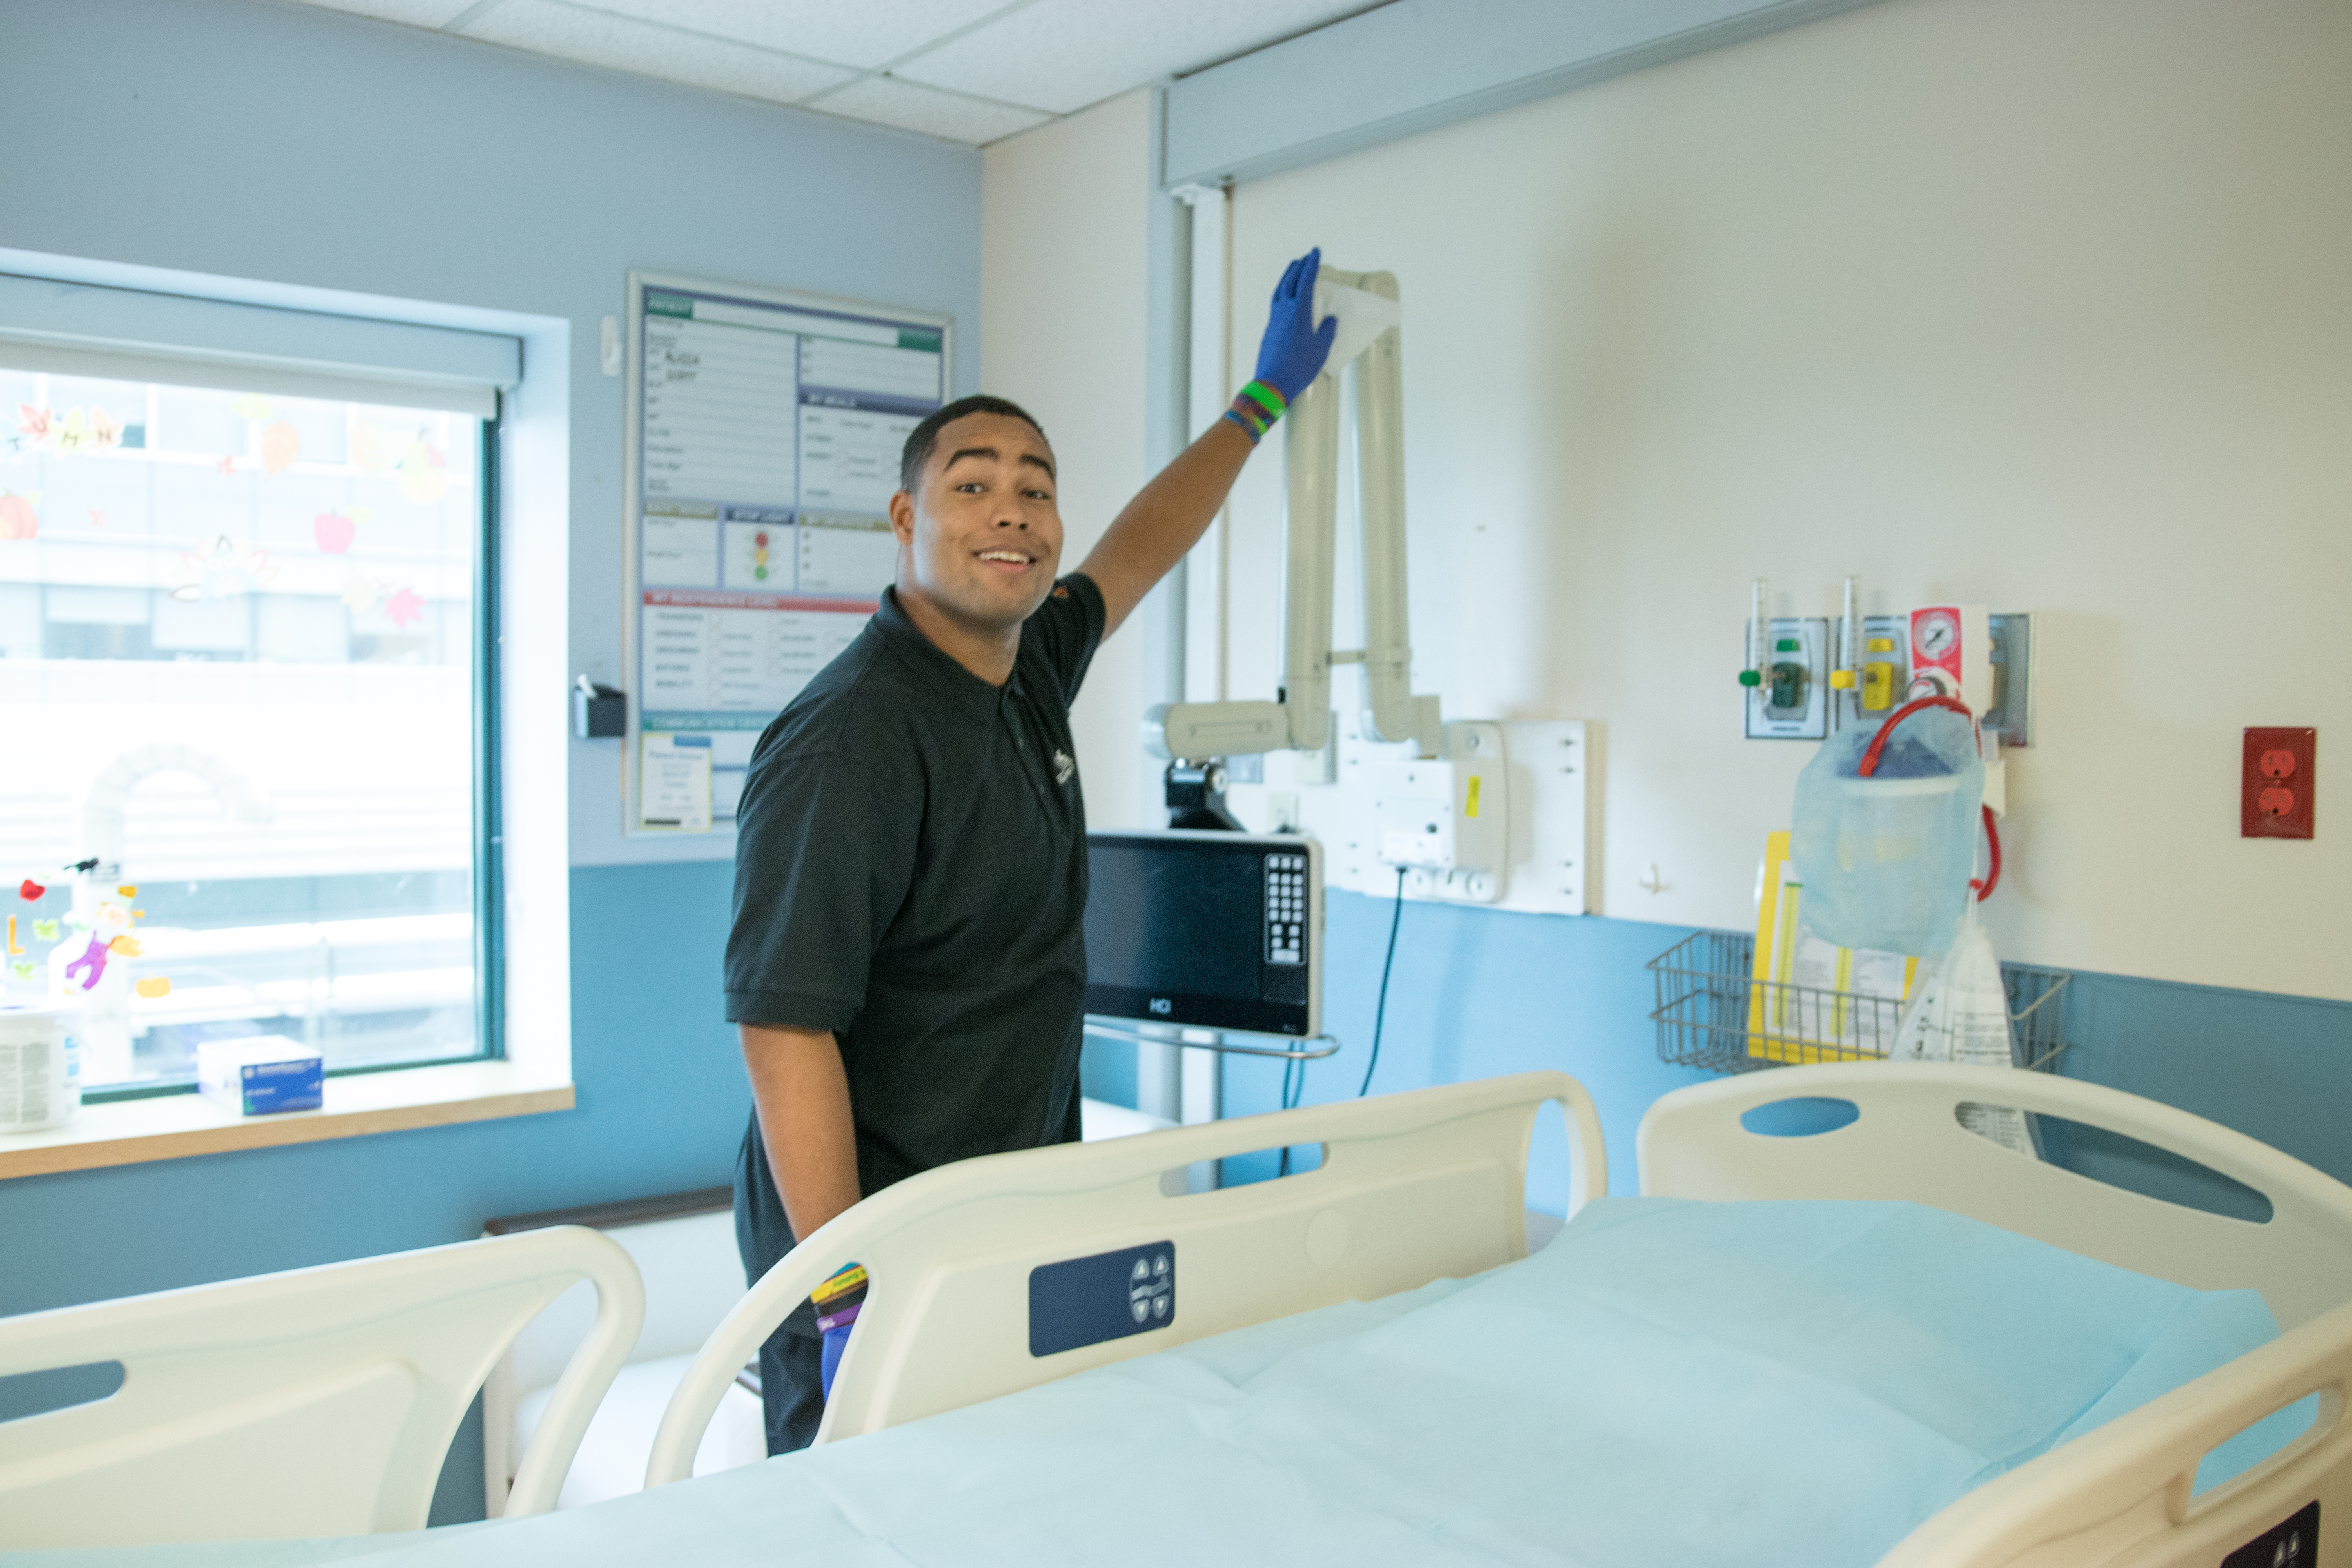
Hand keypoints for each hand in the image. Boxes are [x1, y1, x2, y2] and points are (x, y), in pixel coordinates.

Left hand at [1252, 247, 1337, 403]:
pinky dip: (1282, 292)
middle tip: (1305, 257)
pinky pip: (1275, 302)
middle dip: (1299, 267)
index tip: (1315, 251)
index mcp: (1298, 312)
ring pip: (1279, 290)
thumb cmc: (1298, 367)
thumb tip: (1330, 319)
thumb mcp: (1321, 349)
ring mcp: (1274, 319)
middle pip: (1290, 281)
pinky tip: (1285, 295)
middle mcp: (1284, 311)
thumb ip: (1327, 331)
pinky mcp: (1269, 329)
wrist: (1271, 384)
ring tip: (1293, 269)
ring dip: (1287, 277)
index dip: (1311, 265)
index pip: (1305, 281)